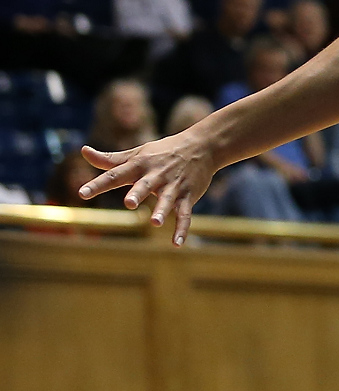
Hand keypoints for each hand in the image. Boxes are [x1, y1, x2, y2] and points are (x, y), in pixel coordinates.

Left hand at [80, 130, 222, 245]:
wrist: (203, 146)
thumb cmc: (163, 151)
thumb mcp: (137, 153)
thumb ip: (110, 159)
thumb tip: (83, 150)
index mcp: (139, 165)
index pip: (116, 174)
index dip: (98, 184)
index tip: (82, 193)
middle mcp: (156, 175)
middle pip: (144, 185)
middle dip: (137, 194)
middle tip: (129, 203)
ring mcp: (173, 186)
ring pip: (167, 200)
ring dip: (162, 210)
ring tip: (155, 223)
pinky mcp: (188, 196)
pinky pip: (185, 214)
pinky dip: (182, 229)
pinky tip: (177, 244)